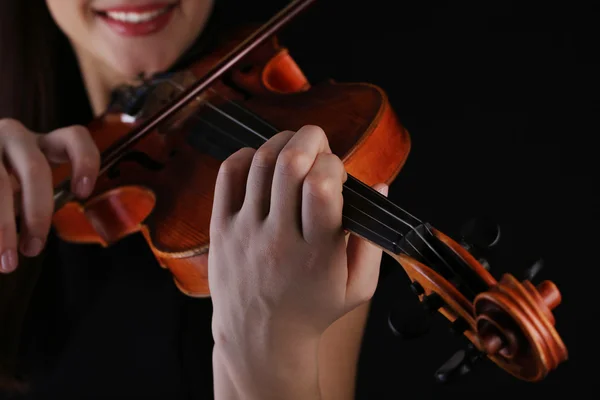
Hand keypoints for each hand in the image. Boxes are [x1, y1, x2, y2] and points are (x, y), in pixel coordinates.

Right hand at [0, 119, 99, 272]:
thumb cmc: (8, 182)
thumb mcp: (27, 188)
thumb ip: (37, 206)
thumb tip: (32, 245)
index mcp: (45, 142)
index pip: (75, 137)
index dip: (84, 161)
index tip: (82, 193)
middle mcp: (16, 135)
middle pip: (35, 168)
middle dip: (37, 213)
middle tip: (34, 249)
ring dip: (3, 225)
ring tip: (5, 261)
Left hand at [208, 125, 386, 395]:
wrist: (259, 339)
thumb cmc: (312, 311)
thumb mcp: (358, 287)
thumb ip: (372, 240)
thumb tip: (379, 186)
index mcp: (316, 253)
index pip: (321, 186)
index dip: (334, 164)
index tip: (337, 172)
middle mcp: (278, 239)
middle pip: (289, 164)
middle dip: (310, 137)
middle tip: (319, 142)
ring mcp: (245, 231)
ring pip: (260, 163)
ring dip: (283, 142)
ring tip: (295, 150)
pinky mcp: (221, 228)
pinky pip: (228, 175)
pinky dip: (246, 155)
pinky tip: (262, 162)